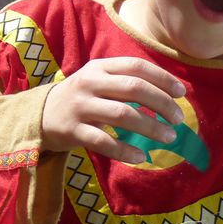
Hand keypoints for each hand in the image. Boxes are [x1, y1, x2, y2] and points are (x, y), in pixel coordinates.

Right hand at [42, 57, 185, 163]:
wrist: (40, 114)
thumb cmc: (82, 97)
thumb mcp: (98, 79)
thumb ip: (127, 81)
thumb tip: (172, 94)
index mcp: (99, 67)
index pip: (136, 66)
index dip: (163, 78)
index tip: (182, 93)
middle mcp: (89, 83)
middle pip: (133, 88)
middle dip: (162, 103)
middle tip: (178, 119)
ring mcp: (80, 107)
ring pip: (122, 115)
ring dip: (151, 127)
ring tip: (169, 137)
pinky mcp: (73, 131)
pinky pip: (104, 142)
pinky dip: (125, 150)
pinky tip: (141, 157)